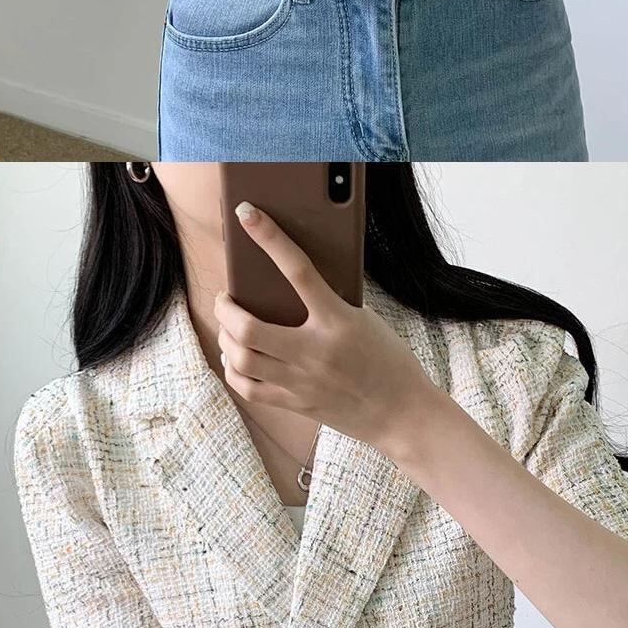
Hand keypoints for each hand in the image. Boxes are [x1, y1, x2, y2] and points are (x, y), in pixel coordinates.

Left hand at [214, 203, 425, 459]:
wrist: (402, 413)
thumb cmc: (388, 360)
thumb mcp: (365, 321)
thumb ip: (330, 303)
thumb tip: (291, 282)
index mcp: (338, 321)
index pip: (298, 270)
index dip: (269, 238)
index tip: (247, 214)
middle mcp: (314, 351)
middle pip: (247, 327)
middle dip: (225, 308)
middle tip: (224, 298)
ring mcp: (302, 381)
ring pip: (240, 358)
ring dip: (225, 338)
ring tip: (228, 328)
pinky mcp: (296, 404)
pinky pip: (248, 388)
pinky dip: (233, 369)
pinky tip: (236, 359)